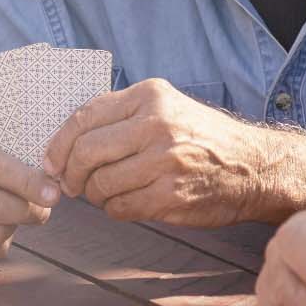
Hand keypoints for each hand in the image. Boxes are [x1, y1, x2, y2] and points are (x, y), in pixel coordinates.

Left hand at [42, 79, 278, 224]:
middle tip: (72, 185)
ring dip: (94, 196)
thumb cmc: (202, 138)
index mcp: (150, 96)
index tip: (51, 162)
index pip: (84, 117)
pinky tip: (127, 202)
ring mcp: (164, 161)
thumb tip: (66, 141)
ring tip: (106, 193)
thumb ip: (121, 116)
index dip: (59, 144)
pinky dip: (115, 209)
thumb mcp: (166, 108)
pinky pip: (120, 208)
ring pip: (100, 185)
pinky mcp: (170, 195)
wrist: (254, 167)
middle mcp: (157, 124)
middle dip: (71, 174)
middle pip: (86, 152)